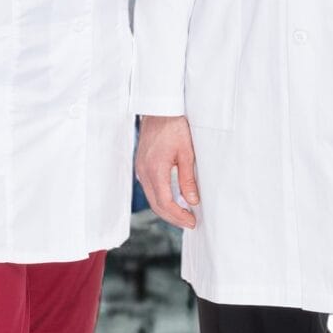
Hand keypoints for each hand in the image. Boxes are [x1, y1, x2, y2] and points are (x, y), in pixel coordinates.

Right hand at [135, 114, 199, 228]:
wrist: (160, 109)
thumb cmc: (175, 127)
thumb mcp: (187, 153)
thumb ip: (188, 179)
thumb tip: (192, 201)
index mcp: (155, 170)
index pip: (165, 203)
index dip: (178, 216)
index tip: (192, 222)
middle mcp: (144, 172)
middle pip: (156, 205)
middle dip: (173, 217)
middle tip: (190, 223)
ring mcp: (141, 169)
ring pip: (152, 198)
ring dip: (167, 209)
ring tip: (183, 215)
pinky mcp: (142, 165)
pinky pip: (150, 188)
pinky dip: (161, 198)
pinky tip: (173, 200)